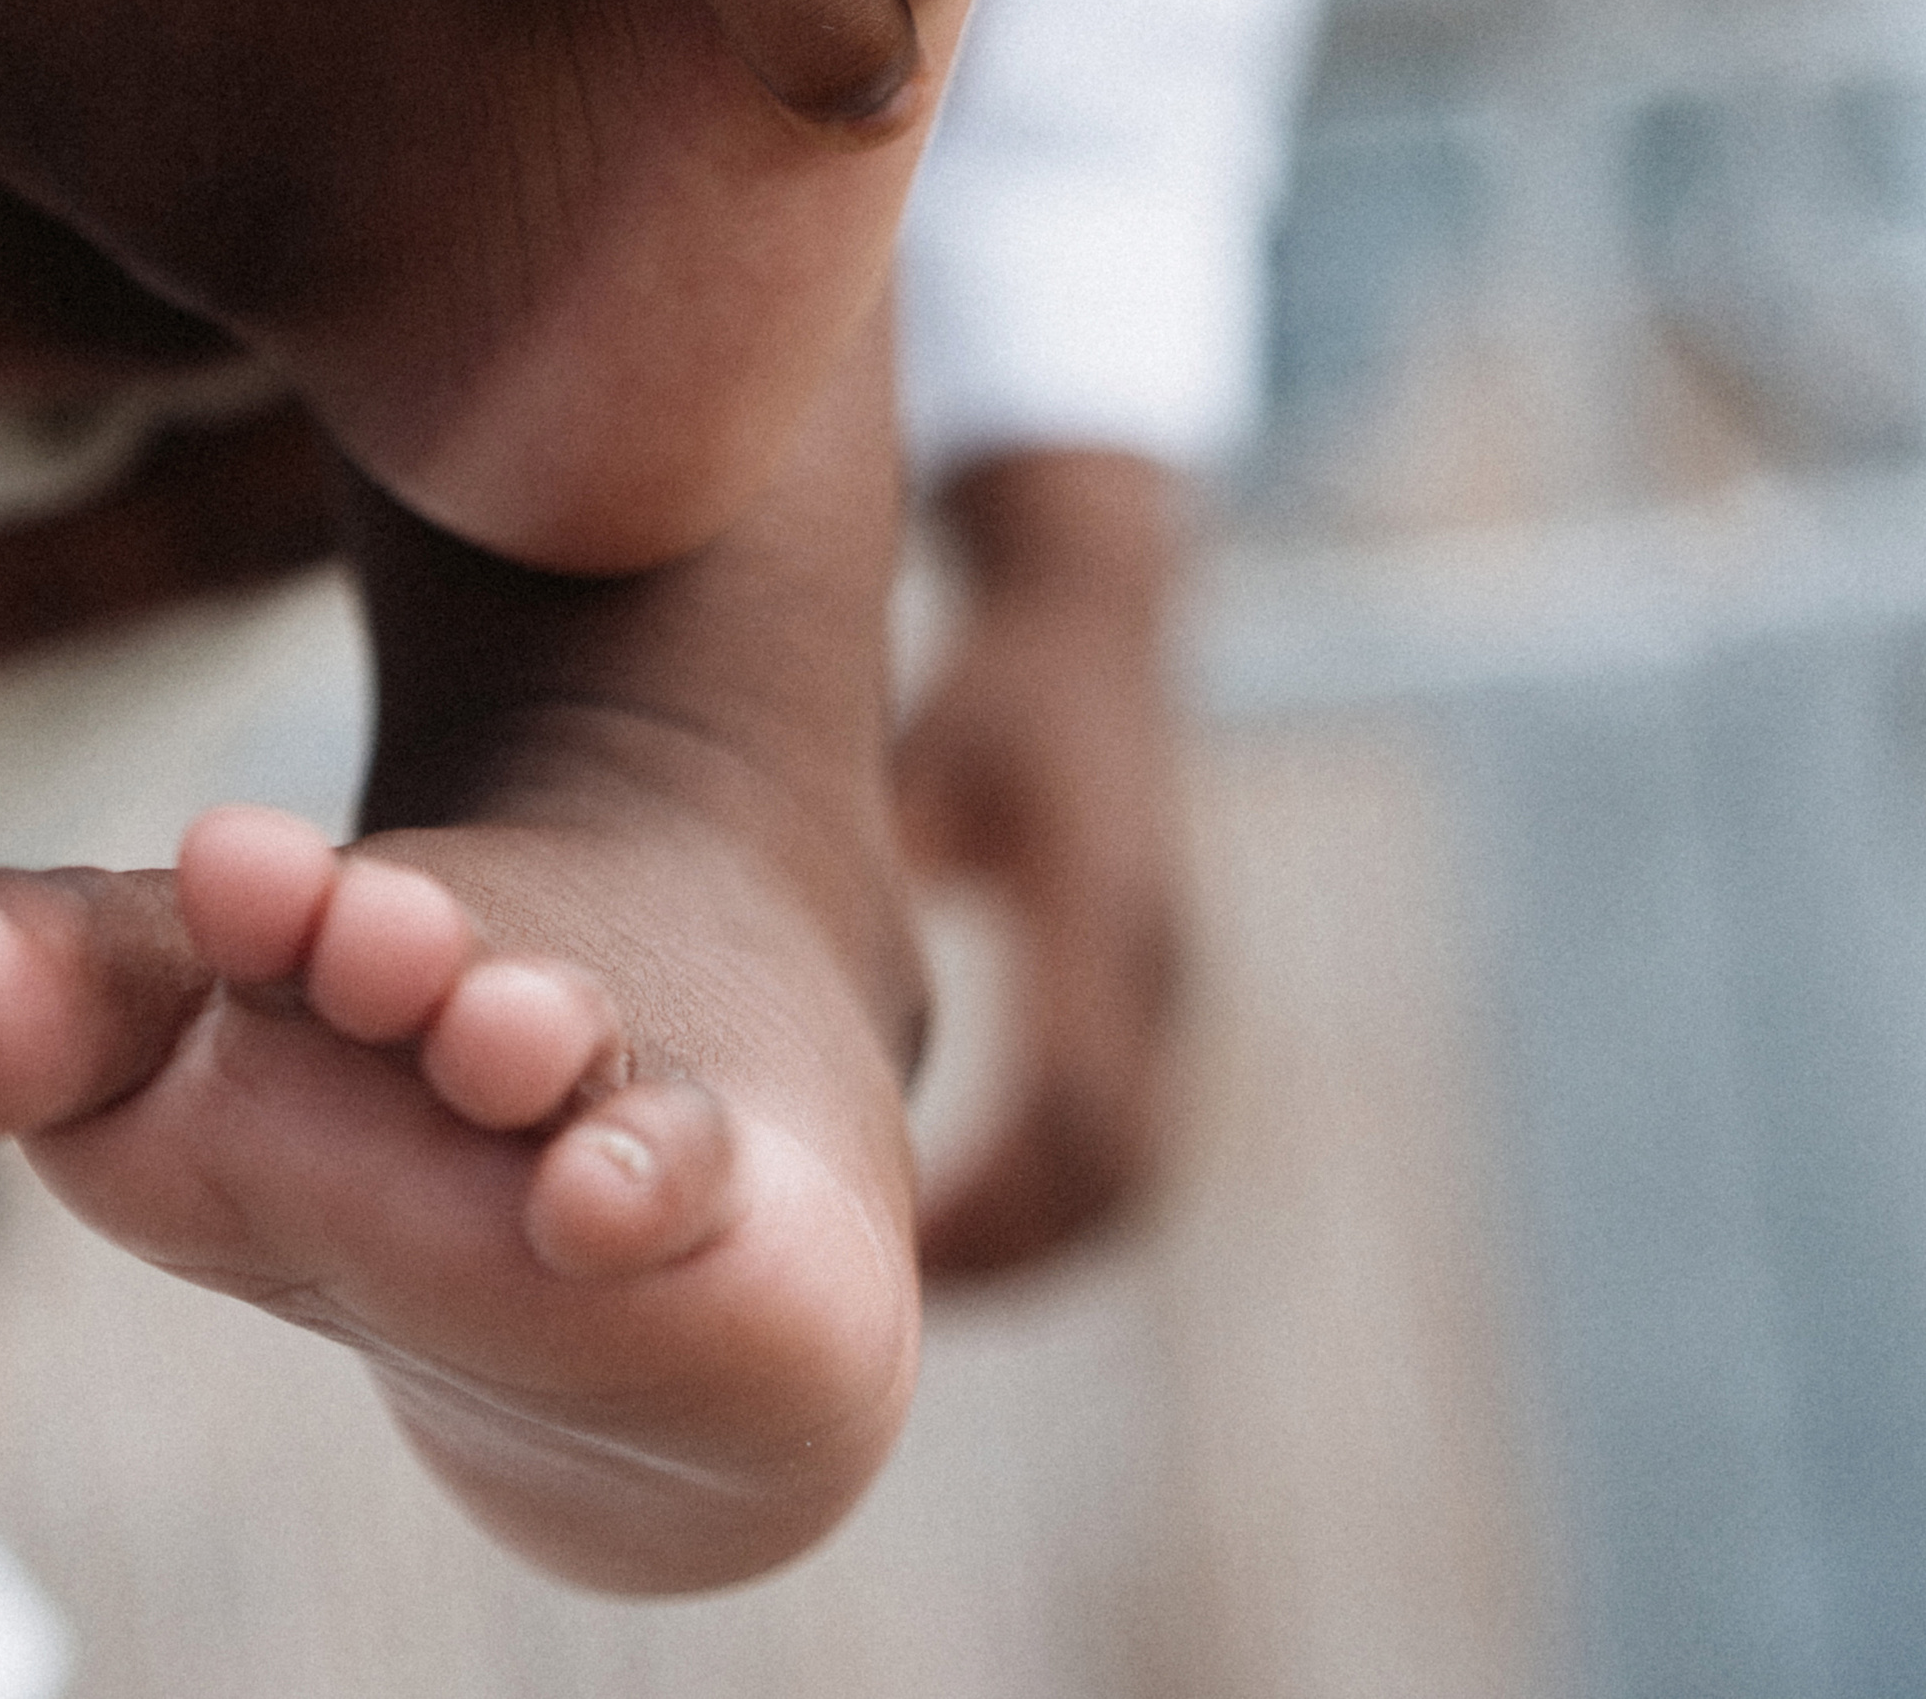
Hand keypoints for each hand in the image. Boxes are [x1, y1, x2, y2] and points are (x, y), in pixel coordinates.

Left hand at [896, 446, 1188, 1278]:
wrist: (1098, 615)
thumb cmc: (988, 683)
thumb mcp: (927, 755)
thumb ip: (870, 845)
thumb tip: (763, 959)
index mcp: (1098, 914)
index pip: (1074, 1119)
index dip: (984, 1212)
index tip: (881, 1260)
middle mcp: (1150, 962)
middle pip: (1115, 1177)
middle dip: (1008, 1254)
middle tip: (880, 1310)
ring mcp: (1162, 979)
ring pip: (1127, 1168)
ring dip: (1031, 1235)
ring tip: (903, 1277)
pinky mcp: (1146, 985)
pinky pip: (1117, 1127)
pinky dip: (1044, 1186)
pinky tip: (940, 1203)